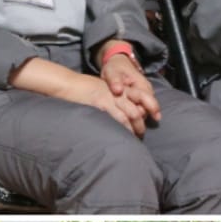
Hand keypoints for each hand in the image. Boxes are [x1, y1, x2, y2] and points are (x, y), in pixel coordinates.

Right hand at [9, 58, 148, 138]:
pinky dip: (121, 128)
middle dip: (141, 124)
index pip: (141, 97)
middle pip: (137, 109)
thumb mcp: (103, 89)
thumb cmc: (83, 88)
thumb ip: (114, 98)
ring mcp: (110, 98)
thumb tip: (123, 112)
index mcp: (119, 88)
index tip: (152, 118)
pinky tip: (122, 136)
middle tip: (142, 134)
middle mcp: (117, 93)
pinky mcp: (101, 104)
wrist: (68, 83)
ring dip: (134, 128)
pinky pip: (116, 118)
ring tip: (135, 138)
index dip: (149, 108)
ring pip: (129, 115)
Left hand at [99, 51, 160, 126]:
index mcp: (142, 85)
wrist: (118, 63)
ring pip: (145, 112)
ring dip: (138, 120)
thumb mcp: (112, 72)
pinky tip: (129, 123)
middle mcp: (147, 91)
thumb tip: (118, 90)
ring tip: (130, 130)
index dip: (138, 115)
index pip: (146, 105)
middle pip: (147, 111)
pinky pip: (141, 109)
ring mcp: (145, 95)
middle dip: (139, 121)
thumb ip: (115, 81)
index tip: (127, 121)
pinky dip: (136, 116)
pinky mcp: (141, 98)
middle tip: (131, 131)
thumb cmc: (115, 68)